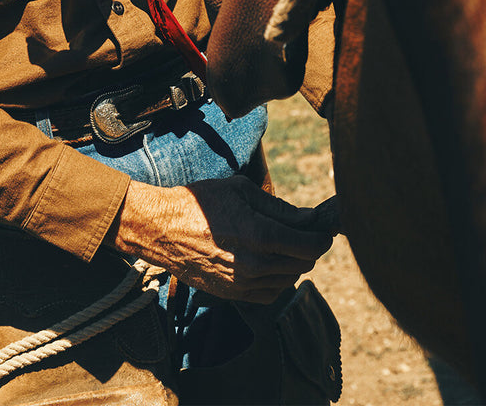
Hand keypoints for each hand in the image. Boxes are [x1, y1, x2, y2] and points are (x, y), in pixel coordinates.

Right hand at [106, 176, 336, 302]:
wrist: (161, 229)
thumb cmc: (200, 202)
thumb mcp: (241, 191)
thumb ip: (278, 208)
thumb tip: (309, 218)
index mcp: (259, 235)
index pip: (310, 246)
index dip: (322, 237)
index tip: (323, 229)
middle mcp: (255, 265)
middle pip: (303, 264)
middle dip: (309, 248)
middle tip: (304, 232)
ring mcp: (243, 284)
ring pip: (289, 280)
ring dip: (293, 263)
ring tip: (283, 244)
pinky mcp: (233, 295)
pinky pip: (270, 293)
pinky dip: (277, 279)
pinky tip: (268, 261)